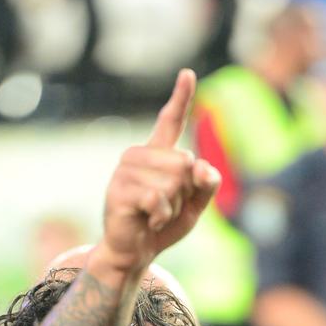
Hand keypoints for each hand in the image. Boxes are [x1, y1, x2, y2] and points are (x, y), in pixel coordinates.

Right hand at [90, 69, 219, 277]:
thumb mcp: (194, 205)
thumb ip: (206, 185)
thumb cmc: (162, 225)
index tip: (188, 74)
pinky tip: (148, 220)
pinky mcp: (119, 189)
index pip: (171, 120)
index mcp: (158, 154)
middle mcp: (139, 155)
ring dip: (172, 207)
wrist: (135, 252)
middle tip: (165, 207)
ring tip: (154, 214)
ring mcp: (126, 169)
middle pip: (185, 163)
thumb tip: (202, 167)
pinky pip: (157, 199)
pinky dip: (161, 216)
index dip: (181, 97)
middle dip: (184, 193)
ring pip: (173, 182)